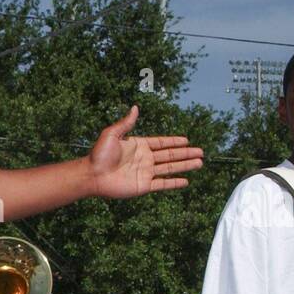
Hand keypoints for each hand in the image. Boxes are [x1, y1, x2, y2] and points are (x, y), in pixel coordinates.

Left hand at [87, 106, 203, 198]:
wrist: (92, 175)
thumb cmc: (99, 154)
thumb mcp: (112, 134)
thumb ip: (126, 123)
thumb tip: (135, 107)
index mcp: (139, 146)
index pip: (162, 143)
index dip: (174, 141)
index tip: (187, 140)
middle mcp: (145, 159)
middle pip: (170, 155)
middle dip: (186, 154)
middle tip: (201, 152)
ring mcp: (145, 173)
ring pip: (170, 168)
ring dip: (185, 166)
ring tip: (200, 163)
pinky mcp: (143, 185)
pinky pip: (162, 184)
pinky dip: (174, 183)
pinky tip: (186, 181)